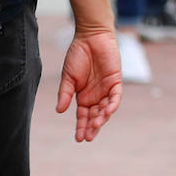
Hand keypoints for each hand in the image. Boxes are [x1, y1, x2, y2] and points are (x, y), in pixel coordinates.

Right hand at [56, 26, 122, 141]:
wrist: (90, 37)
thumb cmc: (77, 55)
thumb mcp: (68, 77)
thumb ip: (65, 93)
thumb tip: (59, 111)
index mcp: (83, 96)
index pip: (82, 116)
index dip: (81, 127)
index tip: (79, 138)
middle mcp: (95, 96)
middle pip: (95, 116)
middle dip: (92, 127)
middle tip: (88, 137)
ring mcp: (106, 89)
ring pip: (105, 109)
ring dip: (101, 118)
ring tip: (96, 126)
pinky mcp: (115, 82)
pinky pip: (115, 97)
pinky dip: (112, 105)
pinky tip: (107, 112)